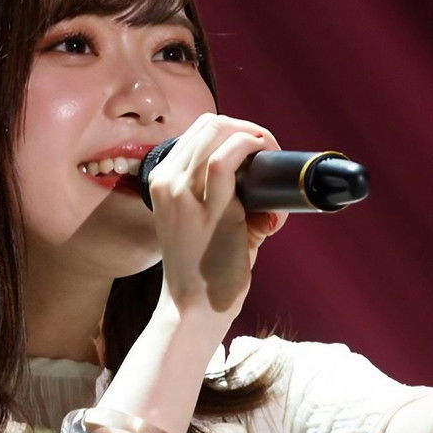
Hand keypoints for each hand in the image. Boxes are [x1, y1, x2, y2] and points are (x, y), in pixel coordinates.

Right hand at [144, 113, 286, 317]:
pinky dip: (251, 147)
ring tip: (272, 153)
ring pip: (217, 133)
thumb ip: (228, 200)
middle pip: (209, 125)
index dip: (231, 129)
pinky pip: (226, 159)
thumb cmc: (202, 269)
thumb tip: (270, 192)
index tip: (255, 146)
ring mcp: (183, 193)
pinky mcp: (209, 209)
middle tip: (269, 149)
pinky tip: (266, 154)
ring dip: (253, 135)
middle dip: (246, 127)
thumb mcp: (202, 223)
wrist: (193, 307)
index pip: (197, 132)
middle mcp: (167, 182)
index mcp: (161, 181)